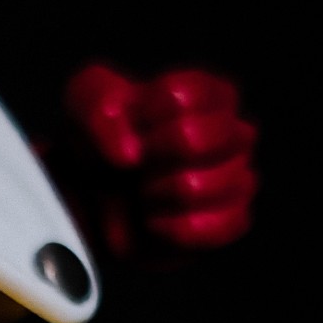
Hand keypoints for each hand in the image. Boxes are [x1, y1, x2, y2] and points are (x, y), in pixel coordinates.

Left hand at [60, 64, 257, 253]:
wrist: (93, 193)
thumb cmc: (102, 138)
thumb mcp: (85, 100)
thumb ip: (99, 109)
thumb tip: (129, 154)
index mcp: (209, 94)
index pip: (184, 97)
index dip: (144, 116)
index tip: (131, 123)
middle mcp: (233, 133)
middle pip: (196, 139)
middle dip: (151, 155)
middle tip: (137, 162)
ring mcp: (237, 179)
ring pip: (204, 186)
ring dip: (159, 192)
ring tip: (144, 191)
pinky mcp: (231, 223)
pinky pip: (217, 227)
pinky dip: (174, 228)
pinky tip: (155, 221)